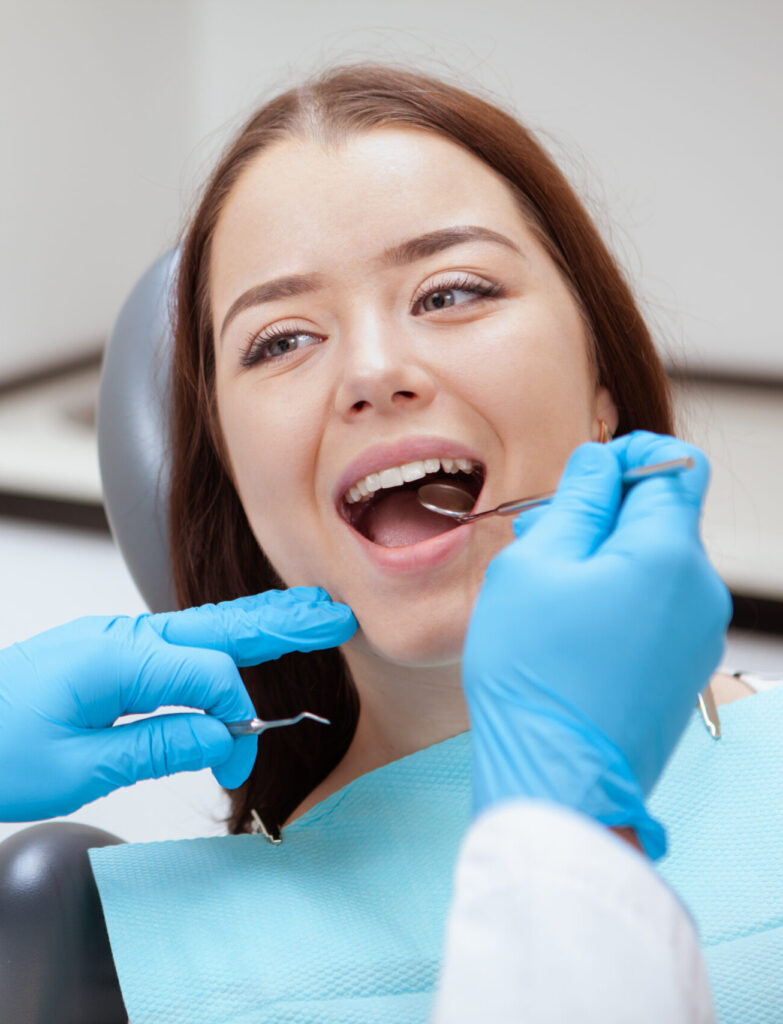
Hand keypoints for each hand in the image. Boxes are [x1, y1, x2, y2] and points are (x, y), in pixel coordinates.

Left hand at [0, 588, 355, 820]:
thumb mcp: (75, 766)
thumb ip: (156, 746)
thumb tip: (223, 738)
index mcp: (116, 660)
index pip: (208, 677)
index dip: (236, 716)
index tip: (236, 762)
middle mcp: (123, 639)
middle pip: (221, 625)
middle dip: (282, 623)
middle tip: (335, 617)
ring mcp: (118, 641)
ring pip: (207, 624)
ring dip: (262, 621)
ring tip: (310, 613)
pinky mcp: (114, 654)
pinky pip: (183, 639)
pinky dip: (226, 635)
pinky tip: (250, 634)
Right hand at [462, 431, 731, 857]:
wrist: (558, 779)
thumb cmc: (535, 674)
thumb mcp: (535, 565)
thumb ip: (577, 501)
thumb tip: (600, 463)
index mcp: (668, 553)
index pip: (676, 466)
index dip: (628, 457)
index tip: (583, 477)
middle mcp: (700, 591)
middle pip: (662, 518)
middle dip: (604, 515)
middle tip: (542, 539)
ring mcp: (698, 636)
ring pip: (654, 565)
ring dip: (605, 560)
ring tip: (546, 593)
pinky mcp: (684, 670)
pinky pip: (656, 609)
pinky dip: (618, 600)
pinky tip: (569, 630)